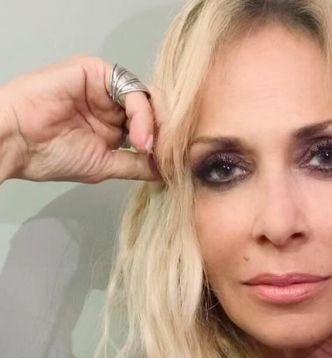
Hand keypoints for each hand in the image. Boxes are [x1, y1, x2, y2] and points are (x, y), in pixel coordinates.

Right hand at [0, 53, 163, 182]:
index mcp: (114, 125)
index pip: (152, 128)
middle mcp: (112, 104)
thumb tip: (166, 171)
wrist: (15, 142)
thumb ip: (137, 164)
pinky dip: (142, 113)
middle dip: (167, 132)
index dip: (166, 143)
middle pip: (155, 110)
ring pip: (148, 98)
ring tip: (148, 147)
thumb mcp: (105, 165)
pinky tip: (139, 135)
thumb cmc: (49, 154)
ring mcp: (105, 87)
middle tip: (170, 153)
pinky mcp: (95, 72)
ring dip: (155, 125)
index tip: (175, 163)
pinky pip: (130, 88)